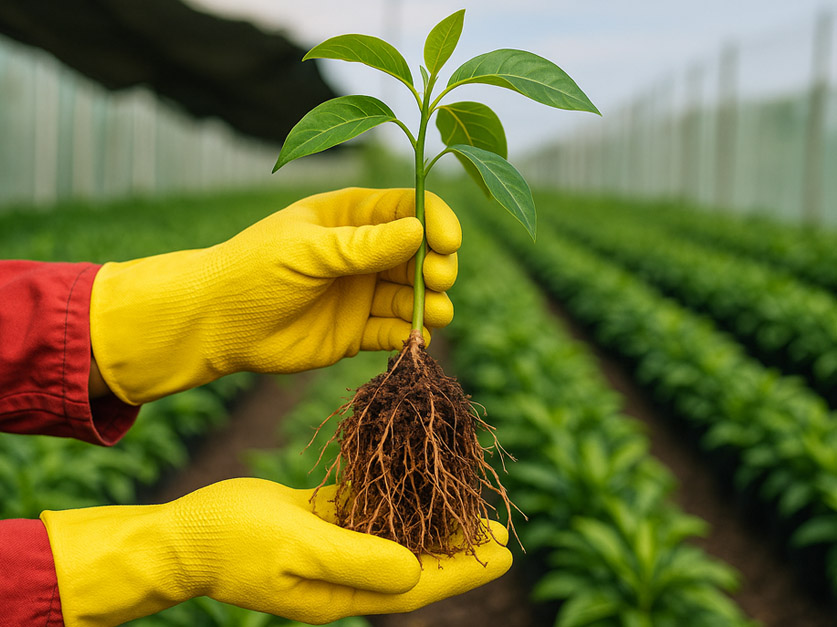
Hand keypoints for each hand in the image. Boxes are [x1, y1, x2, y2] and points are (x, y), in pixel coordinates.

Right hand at [40, 478, 511, 626]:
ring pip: (395, 535)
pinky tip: (413, 483)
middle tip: (496, 525)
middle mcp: (346, 573)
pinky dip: (392, 500)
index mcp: (345, 589)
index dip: (464, 568)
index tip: (503, 551)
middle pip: (415, 560)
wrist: (185, 535)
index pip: (419, 583)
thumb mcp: (297, 548)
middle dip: (456, 545)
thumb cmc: (234, 542)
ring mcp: (333, 549)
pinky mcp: (320, 523)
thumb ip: (356, 558)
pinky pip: (366, 513)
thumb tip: (414, 569)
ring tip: (465, 504)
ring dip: (429, 521)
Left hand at [89, 188, 460, 403]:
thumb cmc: (254, 271)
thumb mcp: (309, 250)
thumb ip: (364, 245)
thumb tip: (420, 231)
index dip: (436, 221)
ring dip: (430, 302)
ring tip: (436, 313)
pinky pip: (394, 331)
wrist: (216, 324)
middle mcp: (363, 252)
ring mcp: (361, 292)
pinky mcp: (356, 332)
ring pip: (412, 295)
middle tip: (436, 279)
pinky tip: (415, 339)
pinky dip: (410, 334)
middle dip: (436, 265)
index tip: (449, 243)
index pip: (408, 209)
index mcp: (350, 216)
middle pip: (420, 253)